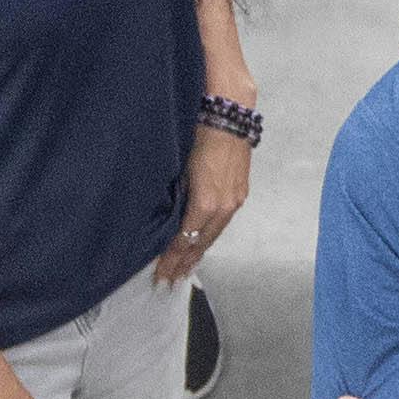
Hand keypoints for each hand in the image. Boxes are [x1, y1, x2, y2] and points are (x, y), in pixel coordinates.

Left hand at [161, 122, 251, 278]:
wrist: (229, 116)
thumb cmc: (198, 136)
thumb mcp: (180, 168)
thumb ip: (176, 196)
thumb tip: (164, 217)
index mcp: (205, 204)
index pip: (183, 241)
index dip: (170, 260)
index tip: (159, 275)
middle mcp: (222, 208)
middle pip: (200, 244)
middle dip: (183, 265)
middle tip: (168, 282)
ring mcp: (234, 202)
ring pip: (213, 236)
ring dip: (198, 254)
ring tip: (185, 270)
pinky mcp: (240, 195)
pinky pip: (221, 224)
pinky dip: (209, 238)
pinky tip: (202, 243)